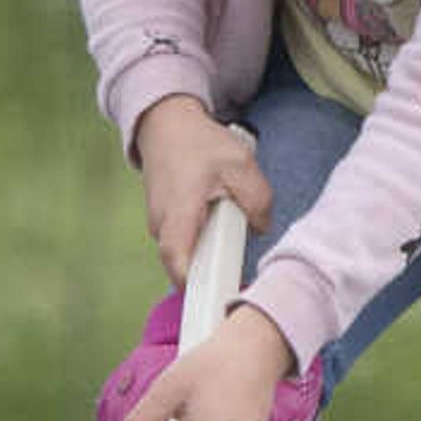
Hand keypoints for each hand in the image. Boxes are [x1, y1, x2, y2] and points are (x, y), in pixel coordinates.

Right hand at [133, 100, 271, 285]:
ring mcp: (160, 227)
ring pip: (189, 254)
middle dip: (214, 271)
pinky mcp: (165, 225)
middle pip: (187, 266)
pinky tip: (220, 223)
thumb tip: (260, 229)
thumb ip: (258, 199)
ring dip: (212, 251)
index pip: (178, 261)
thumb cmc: (199, 143)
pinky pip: (187, 244)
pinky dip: (205, 240)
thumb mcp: (240, 163)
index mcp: (179, 212)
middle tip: (241, 267)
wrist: (166, 126)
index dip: (197, 284)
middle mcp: (162, 225)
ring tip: (231, 229)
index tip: (221, 294)